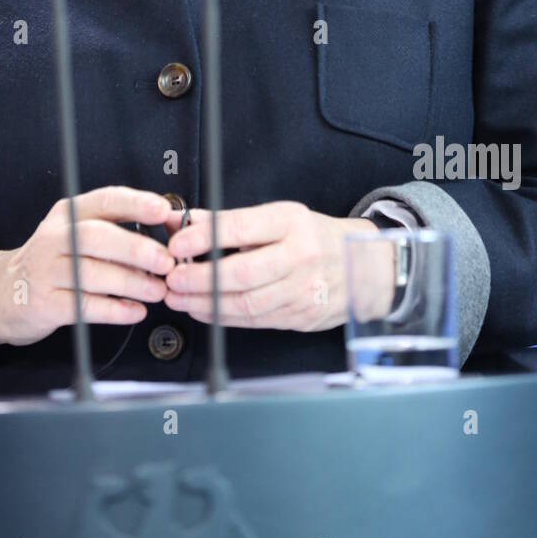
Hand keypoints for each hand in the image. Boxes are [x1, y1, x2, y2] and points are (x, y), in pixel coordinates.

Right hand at [0, 186, 175, 347]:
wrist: (4, 293)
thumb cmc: (54, 260)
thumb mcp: (76, 234)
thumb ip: (116, 230)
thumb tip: (166, 232)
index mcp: (67, 214)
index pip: (103, 200)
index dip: (135, 204)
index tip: (163, 210)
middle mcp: (53, 238)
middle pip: (95, 237)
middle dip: (134, 248)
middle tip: (166, 261)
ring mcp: (45, 271)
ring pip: (91, 274)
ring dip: (130, 282)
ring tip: (158, 289)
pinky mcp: (45, 304)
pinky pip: (84, 307)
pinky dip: (115, 310)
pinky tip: (136, 310)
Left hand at [162, 202, 393, 331]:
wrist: (364, 267)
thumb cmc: (315, 237)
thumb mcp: (278, 217)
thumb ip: (229, 221)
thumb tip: (185, 221)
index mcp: (291, 222)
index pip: (239, 228)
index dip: (202, 238)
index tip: (177, 243)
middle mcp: (299, 255)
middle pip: (241, 272)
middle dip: (199, 278)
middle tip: (172, 278)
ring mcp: (303, 290)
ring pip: (246, 303)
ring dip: (205, 303)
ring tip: (179, 297)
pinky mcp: (301, 316)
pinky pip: (255, 320)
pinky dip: (224, 318)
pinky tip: (203, 310)